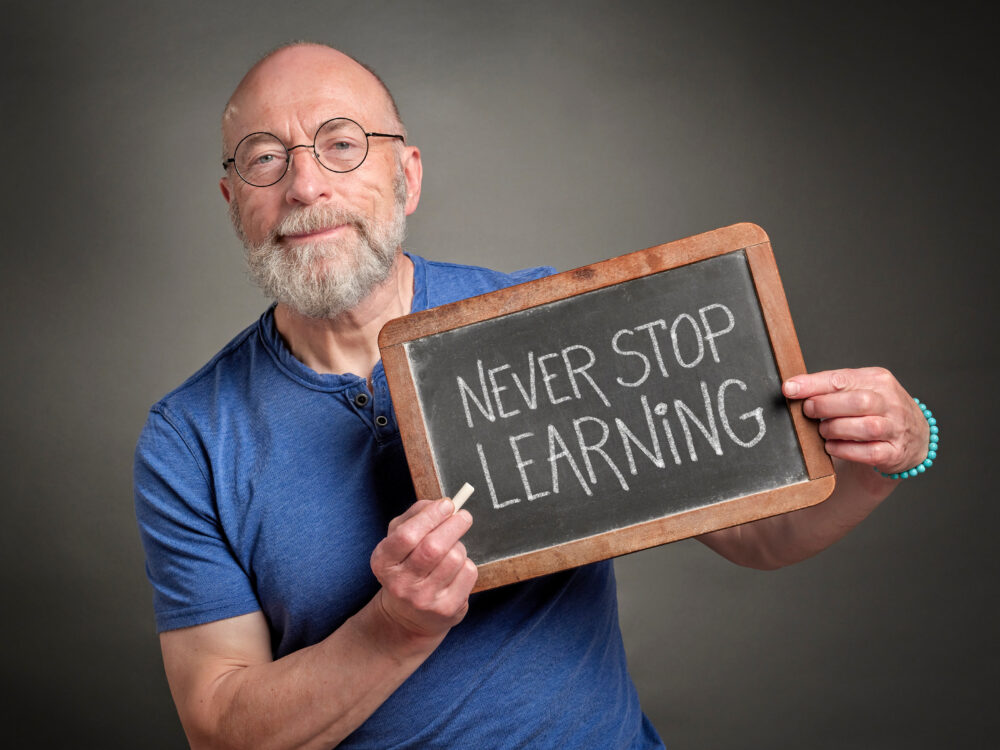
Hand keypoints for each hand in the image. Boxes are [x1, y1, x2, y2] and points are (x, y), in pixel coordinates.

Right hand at [369, 498, 477, 639]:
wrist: (408, 615)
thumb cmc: (406, 564)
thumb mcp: (399, 537)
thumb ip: (416, 514)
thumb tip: (442, 504)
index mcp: (383, 561)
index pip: (407, 536)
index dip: (430, 516)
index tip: (447, 505)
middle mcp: (400, 583)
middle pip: (434, 547)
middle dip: (454, 526)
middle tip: (463, 516)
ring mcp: (424, 600)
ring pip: (455, 558)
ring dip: (459, 546)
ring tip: (453, 549)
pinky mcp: (447, 609)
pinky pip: (468, 573)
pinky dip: (467, 564)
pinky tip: (456, 569)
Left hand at [783, 367, 928, 475]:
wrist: (915, 435)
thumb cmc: (876, 409)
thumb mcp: (859, 389)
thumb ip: (831, 388)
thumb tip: (793, 387)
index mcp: (877, 380)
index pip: (842, 379)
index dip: (813, 384)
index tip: (789, 389)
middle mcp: (890, 402)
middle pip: (857, 401)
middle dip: (825, 406)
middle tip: (808, 411)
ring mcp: (896, 428)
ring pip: (865, 427)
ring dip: (835, 429)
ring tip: (823, 430)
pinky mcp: (895, 452)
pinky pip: (869, 452)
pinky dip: (845, 450)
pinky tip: (832, 446)